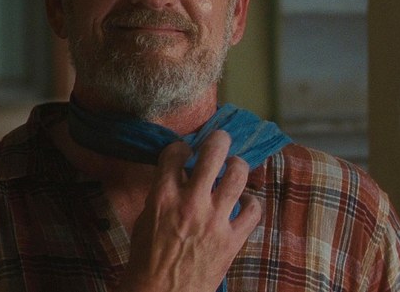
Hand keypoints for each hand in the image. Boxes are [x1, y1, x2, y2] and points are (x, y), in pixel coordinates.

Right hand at [116, 130, 260, 291]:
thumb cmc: (146, 260)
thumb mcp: (145, 220)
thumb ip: (162, 194)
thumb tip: (177, 175)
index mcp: (163, 196)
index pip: (176, 153)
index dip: (181, 147)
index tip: (184, 151)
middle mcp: (191, 203)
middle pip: (213, 153)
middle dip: (218, 140)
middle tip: (219, 139)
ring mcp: (215, 221)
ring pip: (238, 175)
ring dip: (237, 166)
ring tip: (234, 166)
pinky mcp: (232, 240)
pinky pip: (254, 210)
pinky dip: (253, 202)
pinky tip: (246, 201)